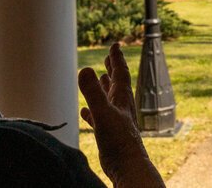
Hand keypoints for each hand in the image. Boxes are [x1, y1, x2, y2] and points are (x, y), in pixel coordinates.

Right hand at [78, 43, 164, 187]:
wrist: (127, 166)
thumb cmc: (119, 140)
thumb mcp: (103, 112)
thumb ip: (93, 92)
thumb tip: (85, 69)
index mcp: (122, 98)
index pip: (120, 73)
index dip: (116, 58)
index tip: (115, 45)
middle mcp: (120, 107)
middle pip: (116, 83)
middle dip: (112, 69)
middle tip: (109, 57)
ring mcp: (116, 120)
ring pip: (109, 99)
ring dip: (103, 88)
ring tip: (99, 78)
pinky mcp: (109, 134)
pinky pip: (99, 118)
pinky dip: (92, 112)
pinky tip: (85, 112)